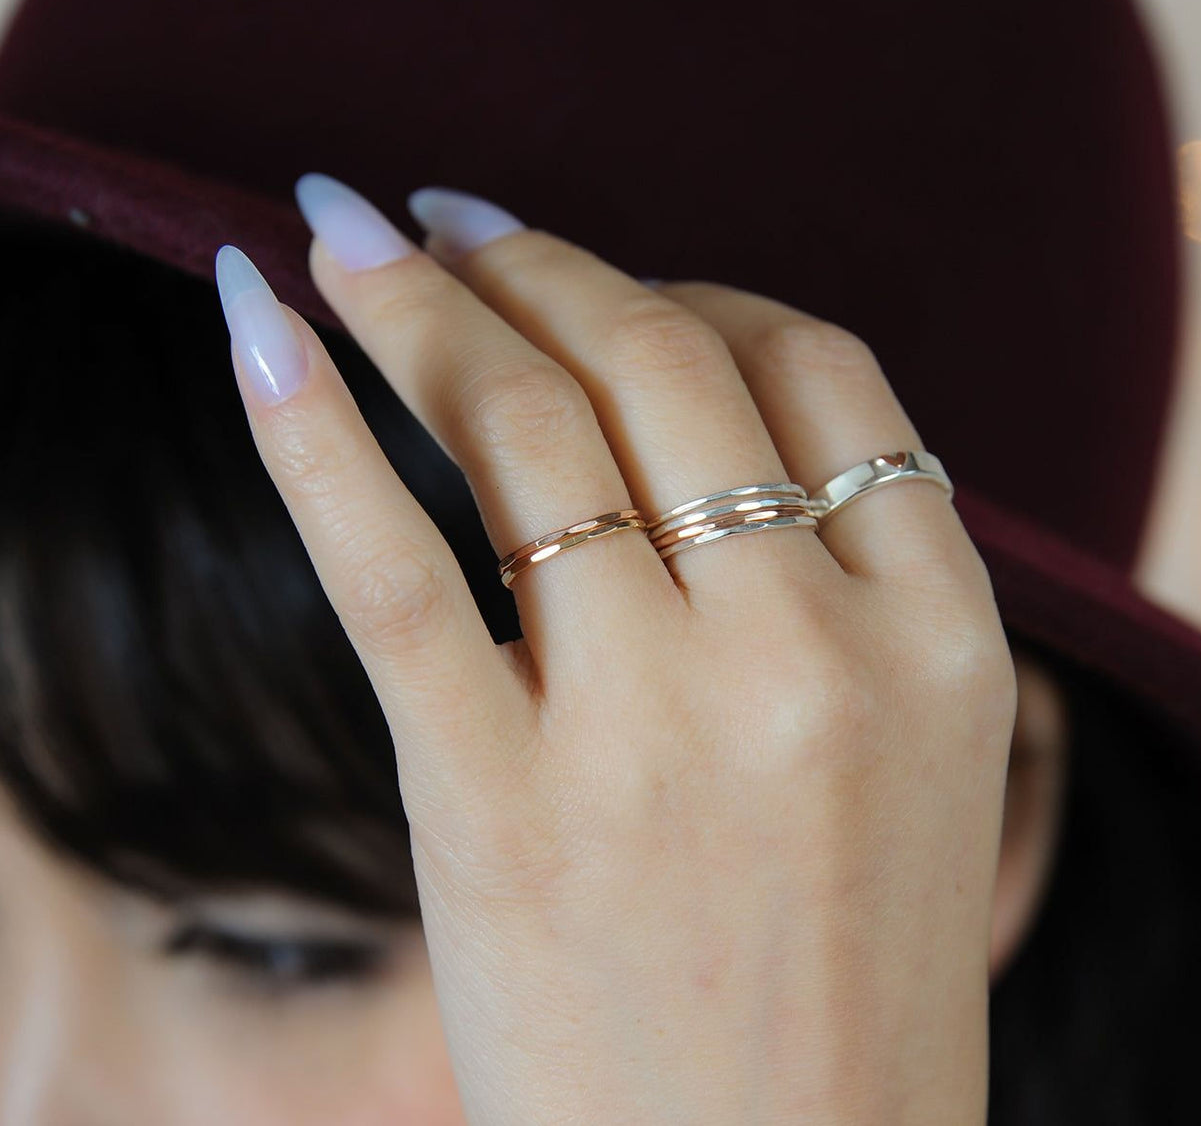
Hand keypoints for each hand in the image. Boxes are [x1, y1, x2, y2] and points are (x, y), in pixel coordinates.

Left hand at [215, 177, 1017, 1124]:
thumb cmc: (844, 981)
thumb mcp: (912, 760)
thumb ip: (841, 587)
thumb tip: (693, 418)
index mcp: (941, 635)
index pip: (817, 367)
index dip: (700, 289)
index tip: (606, 276)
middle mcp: (809, 652)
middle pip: (658, 363)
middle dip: (542, 261)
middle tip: (451, 218)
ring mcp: (652, 723)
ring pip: (523, 428)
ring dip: (420, 304)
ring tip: (356, 240)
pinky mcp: (497, 802)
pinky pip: (392, 564)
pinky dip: (312, 428)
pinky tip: (258, 320)